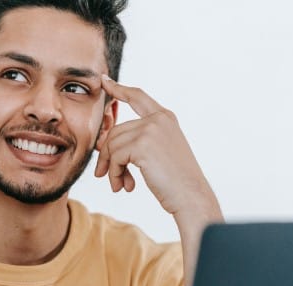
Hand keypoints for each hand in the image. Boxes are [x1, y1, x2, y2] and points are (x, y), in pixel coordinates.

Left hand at [95, 75, 216, 217]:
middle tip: (104, 175)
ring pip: (112, 145)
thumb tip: (102, 142)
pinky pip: (115, 157)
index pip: (138, 97)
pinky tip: (123, 186)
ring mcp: (151, 130)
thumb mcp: (157, 154)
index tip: (104, 82)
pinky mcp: (142, 144)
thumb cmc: (175, 181)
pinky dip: (115, 174)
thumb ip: (136, 141)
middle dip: (107, 155)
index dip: (119, 89)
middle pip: (116, 131)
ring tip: (119, 185)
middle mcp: (158, 119)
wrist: (191, 196)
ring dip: (112, 168)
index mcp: (165, 118)